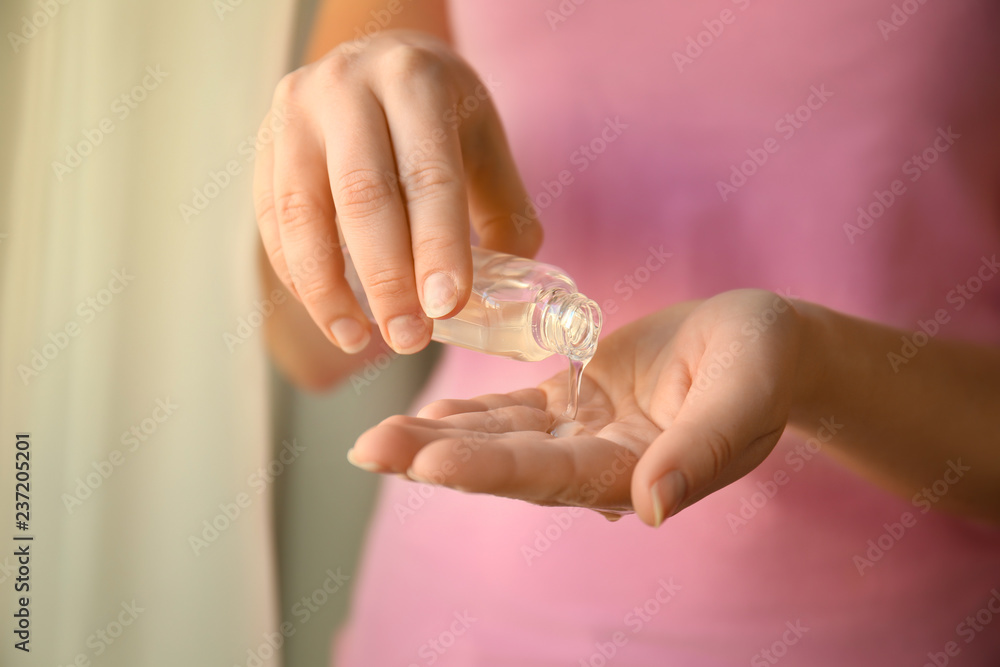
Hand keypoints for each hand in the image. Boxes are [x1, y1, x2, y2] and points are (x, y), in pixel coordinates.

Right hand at [253, 30, 541, 354]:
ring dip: (328, 290)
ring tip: (360, 339)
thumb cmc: (439, 111)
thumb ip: (503, 215)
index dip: (437, 248)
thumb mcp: (485, 143)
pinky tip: (330, 311)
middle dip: (386, 280)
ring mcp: (295, 113)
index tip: (445, 309)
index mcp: (415, 81)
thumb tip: (502, 298)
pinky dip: (299, 276)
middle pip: (362, 197)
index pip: (429, 176)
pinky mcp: (265, 145)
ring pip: (301, 214)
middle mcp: (347, 88)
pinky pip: (272, 222)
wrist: (376, 58)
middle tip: (408, 338)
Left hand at [348, 289, 804, 525]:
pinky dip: (471, 413)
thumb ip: (699, 451)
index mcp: (638, 471)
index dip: (488, 469)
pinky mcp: (579, 401)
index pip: (552, 476)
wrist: (767, 344)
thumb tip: (648, 510)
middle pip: (508, 465)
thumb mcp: (744, 394)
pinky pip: (516, 412)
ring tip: (374, 437)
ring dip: (437, 437)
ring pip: (501, 438)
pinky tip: (426, 414)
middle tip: (368, 450)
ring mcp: (586, 433)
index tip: (427, 462)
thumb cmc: (767, 363)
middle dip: (437, 458)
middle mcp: (600, 462)